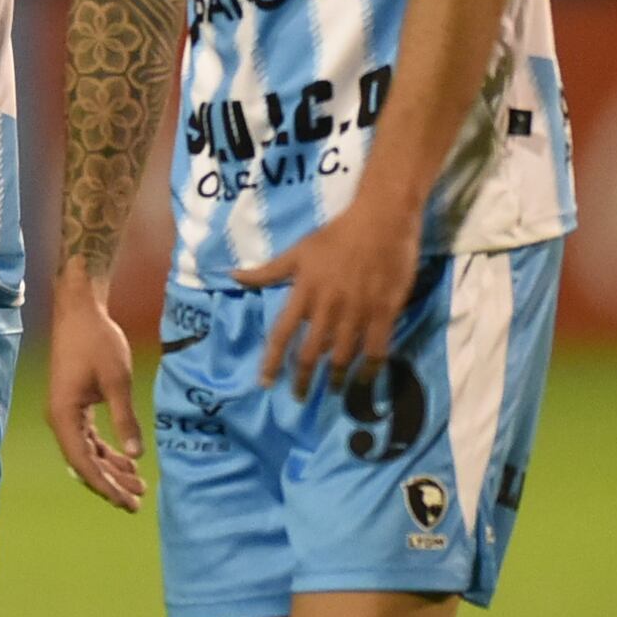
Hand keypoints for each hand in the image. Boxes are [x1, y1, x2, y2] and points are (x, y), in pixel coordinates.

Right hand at [43, 280, 145, 510]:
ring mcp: (65, 414)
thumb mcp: (117, 380)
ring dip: (110, 469)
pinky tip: (126, 461)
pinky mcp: (73, 407)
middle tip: (137, 502)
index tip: (127, 502)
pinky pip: (88, 439)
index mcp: (64, 416)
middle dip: (110, 484)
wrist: (80, 312)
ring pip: (87, 453)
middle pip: (84, 463)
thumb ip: (125, 418)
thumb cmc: (97, 341)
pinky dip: (106, 451)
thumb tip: (134, 455)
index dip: (106, 485)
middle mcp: (60, 420)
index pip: (84, 463)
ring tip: (138, 484)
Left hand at [228, 196, 422, 399]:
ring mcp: (357, 312)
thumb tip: (232, 276)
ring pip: (342, 357)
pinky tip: (365, 380)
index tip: (264, 383)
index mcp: (304, 293)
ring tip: (331, 390)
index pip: (281, 334)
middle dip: (302, 379)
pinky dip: (369, 369)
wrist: (381, 220)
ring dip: (334, 379)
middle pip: (310, 353)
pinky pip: (376, 350)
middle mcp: (328, 307)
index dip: (271, 361)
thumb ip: (267, 271)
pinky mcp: (384, 312)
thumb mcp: (298, 251)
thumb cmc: (336, 234)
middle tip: (298, 396)